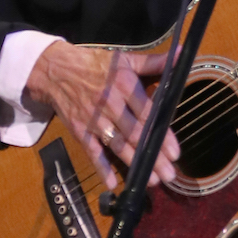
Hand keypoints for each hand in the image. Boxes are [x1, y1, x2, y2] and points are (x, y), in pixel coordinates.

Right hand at [25, 41, 179, 189]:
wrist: (55, 70)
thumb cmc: (95, 64)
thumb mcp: (125, 59)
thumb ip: (154, 62)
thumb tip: (182, 54)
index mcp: (125, 85)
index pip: (147, 113)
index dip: (161, 133)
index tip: (175, 152)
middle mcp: (110, 104)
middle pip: (135, 134)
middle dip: (153, 156)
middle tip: (169, 174)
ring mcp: (94, 119)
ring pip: (117, 145)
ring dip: (134, 163)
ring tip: (152, 181)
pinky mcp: (80, 130)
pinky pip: (92, 151)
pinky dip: (102, 167)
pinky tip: (113, 184)